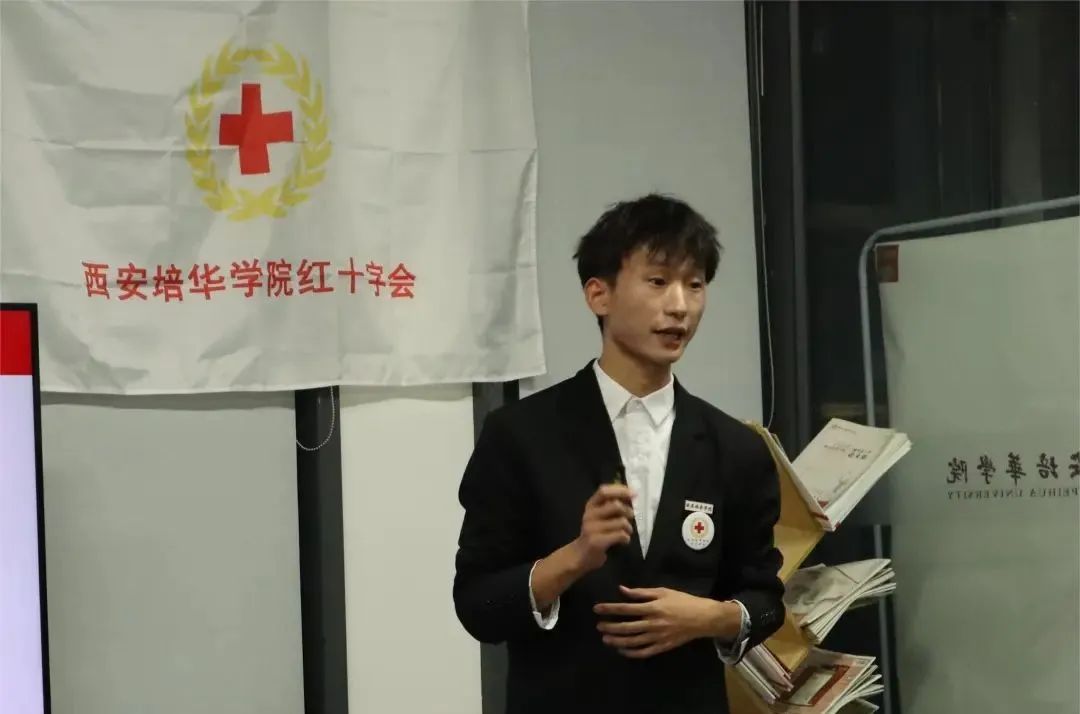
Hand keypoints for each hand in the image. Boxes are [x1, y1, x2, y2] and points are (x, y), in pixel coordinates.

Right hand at [572, 484, 634, 572]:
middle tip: (630, 518)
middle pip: (615, 505)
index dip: (620, 490)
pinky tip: (623, 541)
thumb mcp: (599, 516)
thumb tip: (631, 495)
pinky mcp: (596, 542)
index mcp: (590, 505)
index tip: (634, 493)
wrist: (580, 555)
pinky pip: (620, 535)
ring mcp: (591, 528)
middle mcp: (589, 515)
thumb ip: (610, 506)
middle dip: (628, 511)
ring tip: (626, 532)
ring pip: (621, 522)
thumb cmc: (595, 533)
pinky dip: (626, 538)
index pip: (604, 491)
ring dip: (629, 528)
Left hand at [594, 586, 740, 658]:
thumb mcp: (663, 591)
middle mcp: (653, 623)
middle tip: (598, 626)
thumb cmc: (682, 601)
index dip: (610, 608)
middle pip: (627, 627)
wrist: (703, 618)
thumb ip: (641, 592)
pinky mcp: (663, 647)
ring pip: (633, 642)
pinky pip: (644, 652)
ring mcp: (658, 637)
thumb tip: (622, 590)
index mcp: (653, 607)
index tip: (597, 608)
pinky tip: (622, 650)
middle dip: (610, 627)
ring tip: (606, 639)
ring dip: (617, 641)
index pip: (626, 608)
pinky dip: (631, 653)